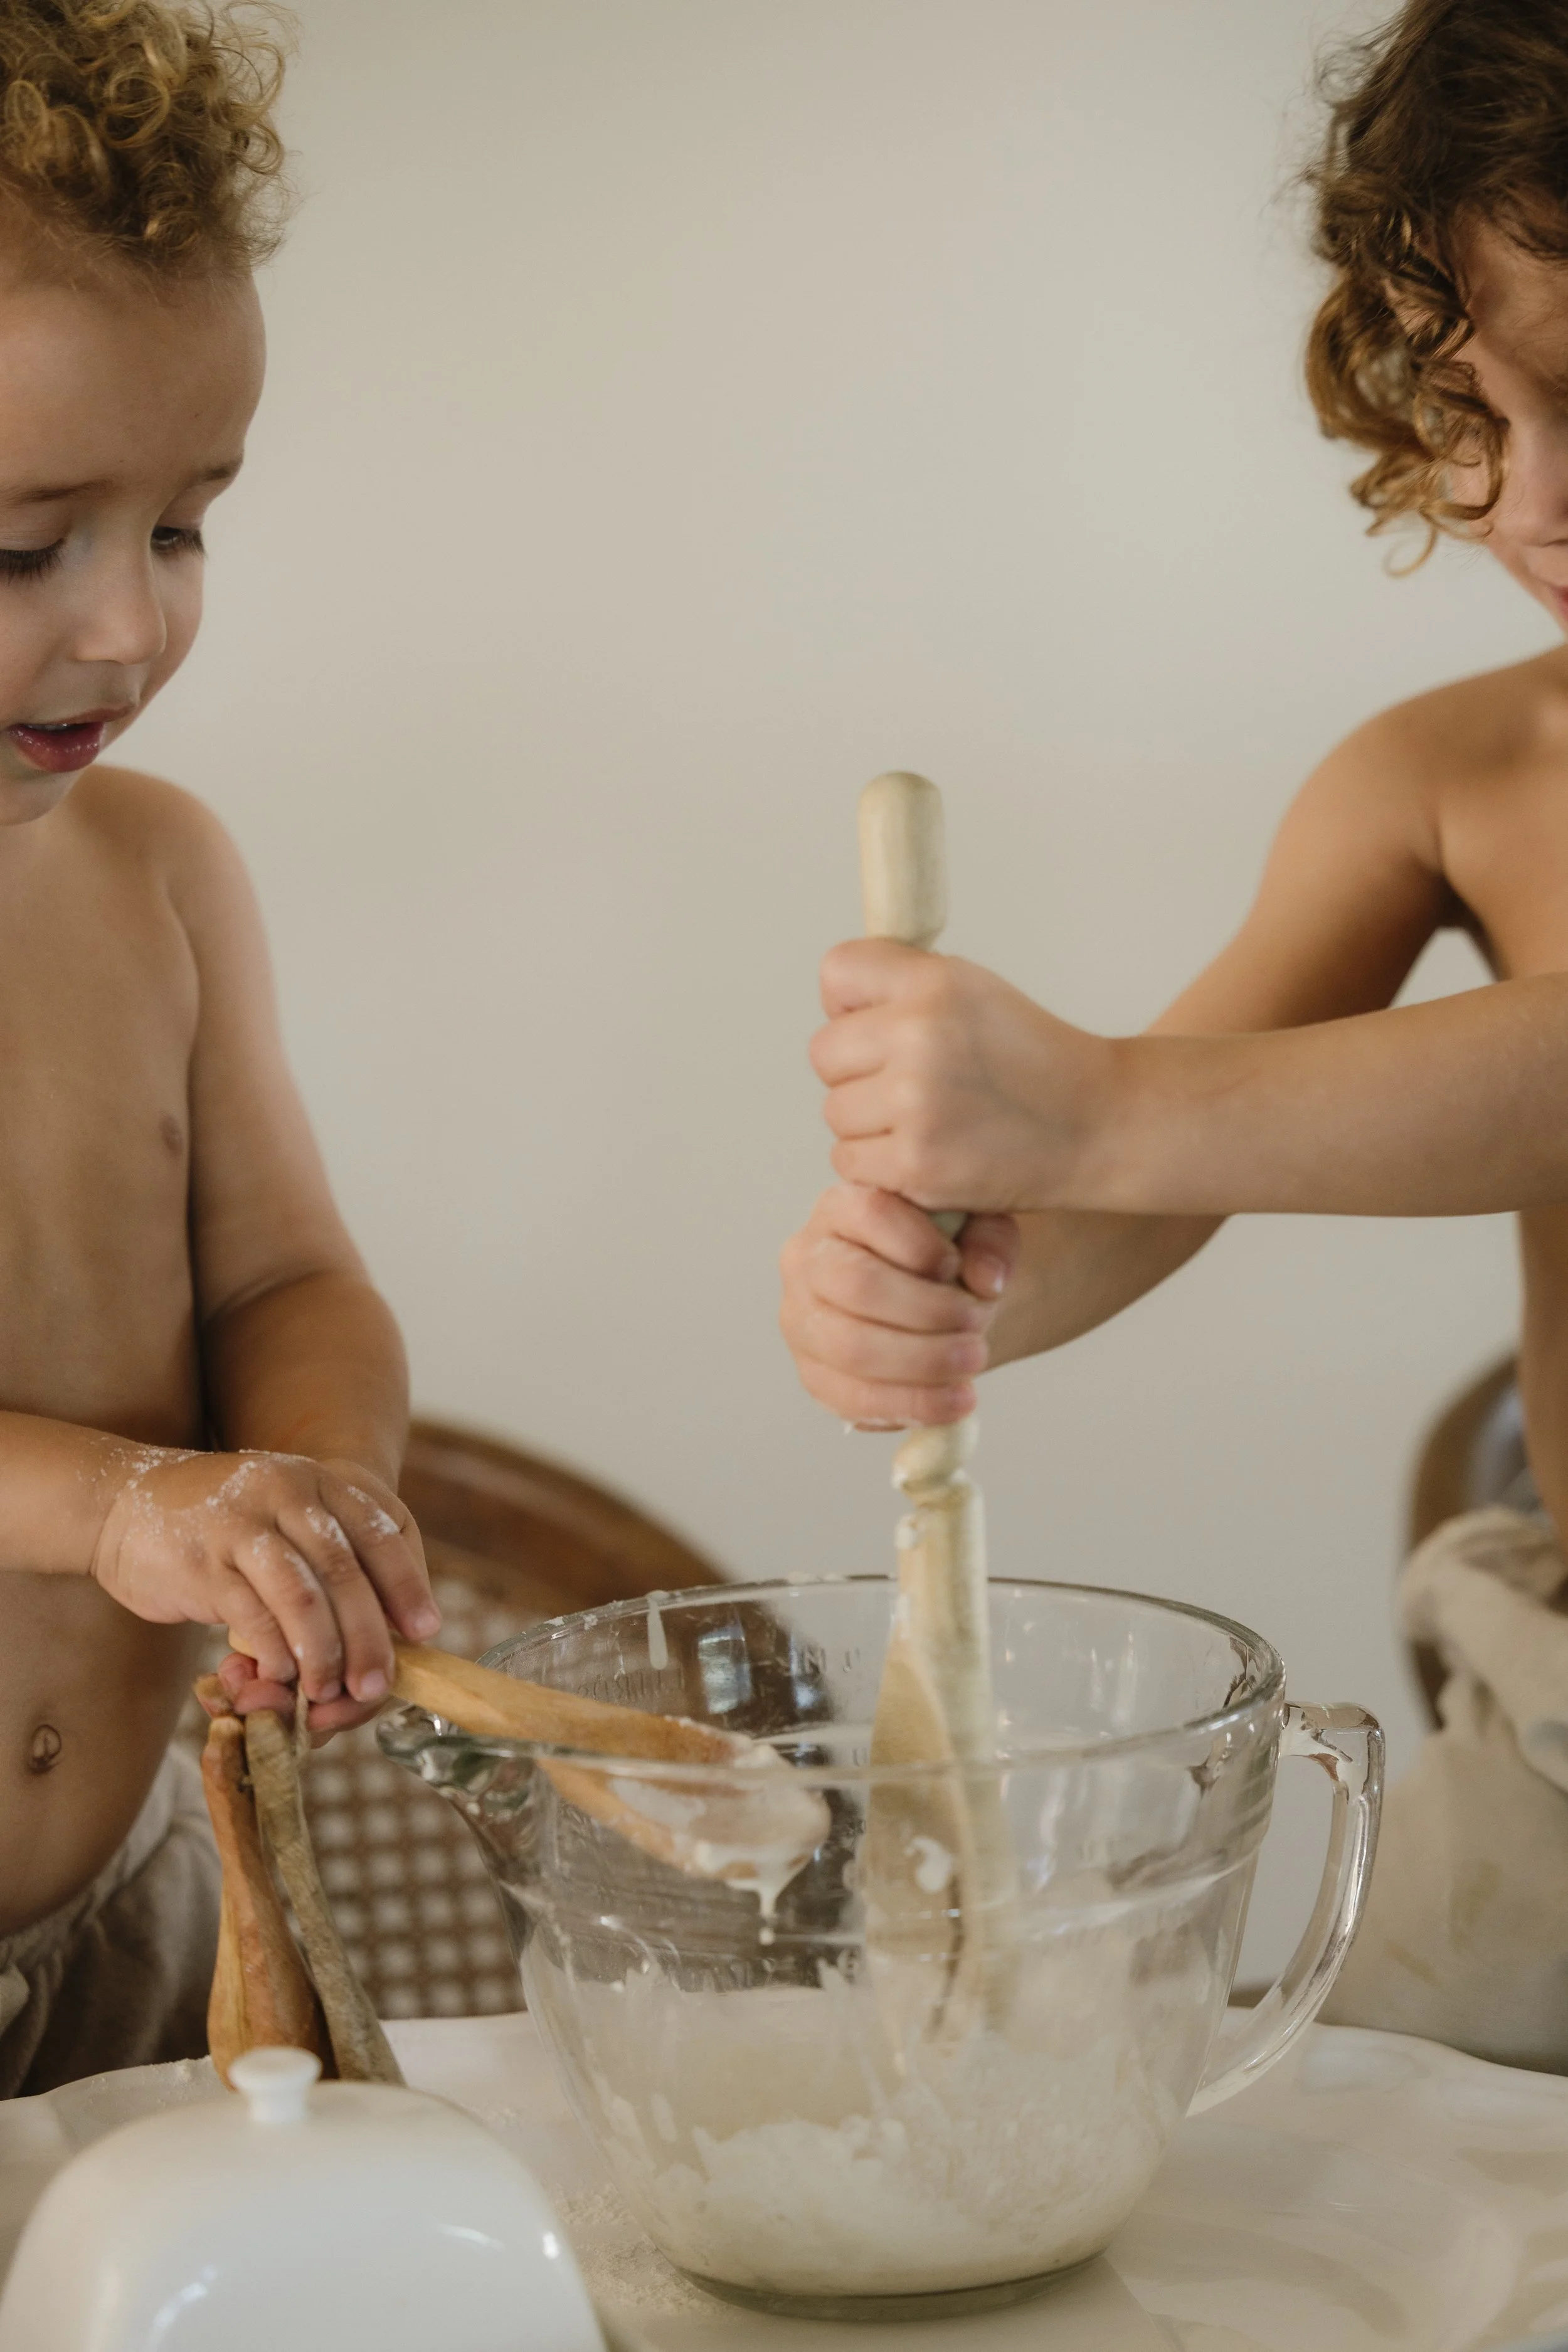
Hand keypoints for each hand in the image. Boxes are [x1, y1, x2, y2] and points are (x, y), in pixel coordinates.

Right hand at [95, 1450, 438, 1718]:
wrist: (128, 1502)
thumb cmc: (226, 1531)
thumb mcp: (286, 1523)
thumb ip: (329, 1570)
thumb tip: (378, 1648)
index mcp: (320, 1483)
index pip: (380, 1534)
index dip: (407, 1586)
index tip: (426, 1631)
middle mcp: (287, 1494)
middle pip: (346, 1574)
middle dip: (369, 1639)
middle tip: (376, 1686)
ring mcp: (242, 1526)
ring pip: (303, 1598)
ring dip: (322, 1654)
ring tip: (328, 1692)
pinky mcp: (203, 1563)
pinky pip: (253, 1617)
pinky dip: (274, 1655)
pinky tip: (279, 1677)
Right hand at [780, 1186, 1019, 1425]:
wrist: (940, 1302)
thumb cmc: (952, 1255)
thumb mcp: (982, 1230)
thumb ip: (990, 1242)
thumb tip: (986, 1280)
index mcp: (842, 1206)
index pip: (871, 1213)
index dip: (921, 1245)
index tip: (961, 1266)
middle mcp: (808, 1258)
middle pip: (856, 1284)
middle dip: (925, 1311)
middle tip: (977, 1324)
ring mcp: (802, 1319)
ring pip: (850, 1347)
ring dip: (921, 1362)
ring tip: (974, 1363)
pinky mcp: (814, 1373)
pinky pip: (850, 1398)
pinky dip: (908, 1404)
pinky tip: (954, 1403)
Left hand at [811, 940, 1112, 1212]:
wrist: (1098, 1123)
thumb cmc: (1031, 1058)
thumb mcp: (974, 991)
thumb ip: (904, 986)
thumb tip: (836, 1007)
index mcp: (935, 984)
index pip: (837, 973)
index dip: (852, 1003)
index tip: (881, 1022)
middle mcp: (920, 1036)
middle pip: (825, 1052)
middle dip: (858, 1070)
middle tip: (913, 1082)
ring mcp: (915, 1105)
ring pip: (835, 1111)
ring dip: (869, 1122)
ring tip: (929, 1119)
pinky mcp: (915, 1165)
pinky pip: (849, 1161)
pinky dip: (880, 1165)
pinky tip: (927, 1152)